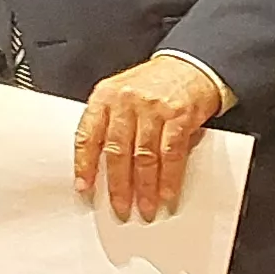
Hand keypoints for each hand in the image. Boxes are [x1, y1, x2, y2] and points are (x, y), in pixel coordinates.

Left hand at [72, 54, 229, 224]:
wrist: (190, 65)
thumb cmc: (153, 83)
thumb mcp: (120, 93)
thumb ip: (108, 121)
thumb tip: (98, 164)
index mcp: (105, 96)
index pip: (87, 135)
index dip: (84, 165)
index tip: (84, 188)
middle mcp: (126, 102)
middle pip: (117, 151)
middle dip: (118, 186)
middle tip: (120, 207)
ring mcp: (153, 109)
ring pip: (144, 157)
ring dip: (145, 188)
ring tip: (144, 208)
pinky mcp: (179, 117)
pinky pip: (171, 155)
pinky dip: (169, 179)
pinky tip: (167, 194)